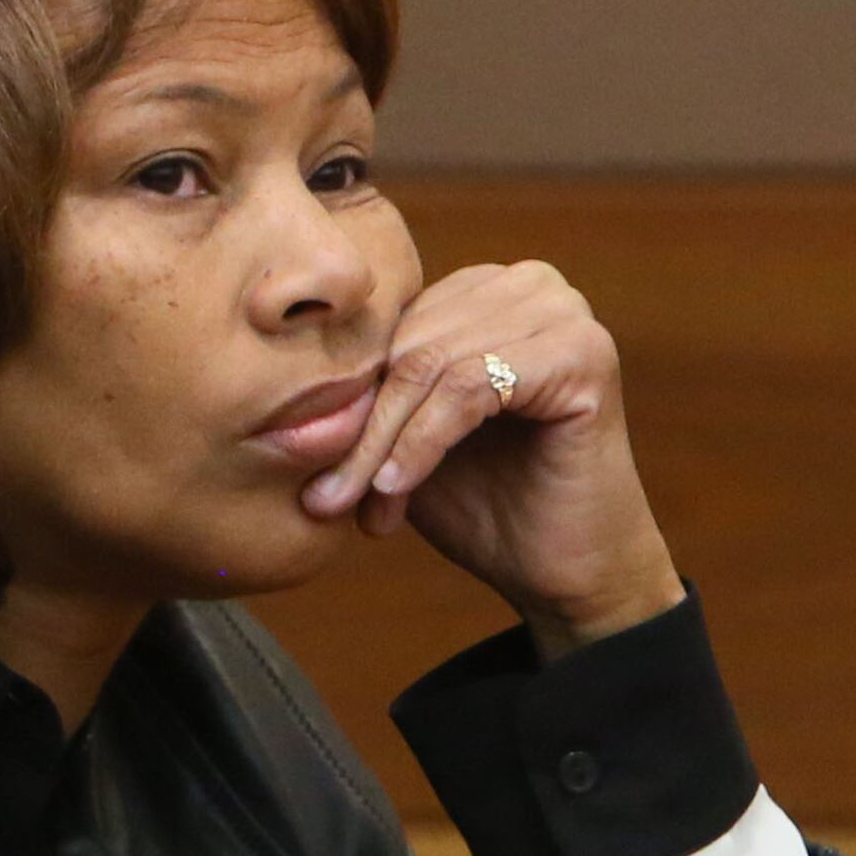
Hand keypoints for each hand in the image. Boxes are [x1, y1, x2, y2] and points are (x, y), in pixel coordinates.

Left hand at [300, 259, 683, 653]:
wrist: (563, 569)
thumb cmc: (484, 505)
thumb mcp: (402, 441)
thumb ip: (363, 400)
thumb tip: (271, 386)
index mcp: (487, 290)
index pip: (389, 327)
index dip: (347, 402)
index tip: (312, 475)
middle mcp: (531, 286)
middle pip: (406, 345)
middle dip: (361, 429)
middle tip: (329, 500)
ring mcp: (565, 313)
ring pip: (429, 365)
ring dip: (384, 444)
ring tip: (363, 505)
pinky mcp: (584, 354)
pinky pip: (468, 387)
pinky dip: (423, 442)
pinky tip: (398, 488)